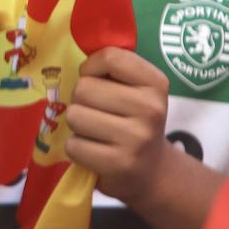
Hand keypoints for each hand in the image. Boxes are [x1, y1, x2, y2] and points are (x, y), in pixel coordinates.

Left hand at [63, 46, 169, 203]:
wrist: (152, 171)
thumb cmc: (132, 121)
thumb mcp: (134, 90)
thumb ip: (110, 69)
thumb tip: (77, 56)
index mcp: (156, 83)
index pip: (109, 57)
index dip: (91, 68)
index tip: (98, 81)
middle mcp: (151, 109)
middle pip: (83, 88)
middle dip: (81, 100)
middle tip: (98, 113)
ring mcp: (137, 138)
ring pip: (74, 115)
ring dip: (78, 124)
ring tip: (96, 132)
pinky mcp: (119, 163)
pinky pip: (73, 145)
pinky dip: (77, 149)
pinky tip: (95, 151)